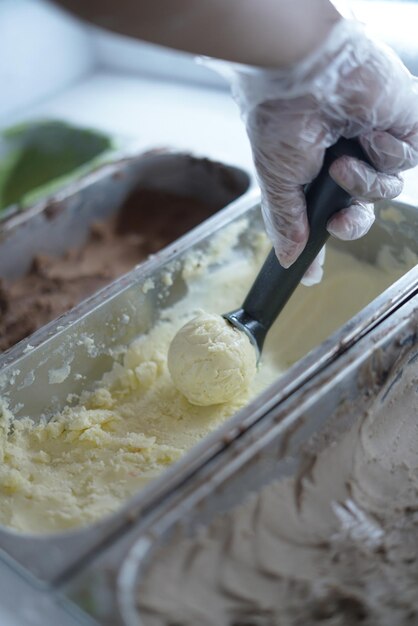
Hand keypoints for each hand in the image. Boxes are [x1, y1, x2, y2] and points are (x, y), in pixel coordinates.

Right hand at [223, 20, 417, 283]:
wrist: (302, 72)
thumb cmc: (280, 115)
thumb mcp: (276, 180)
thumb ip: (285, 221)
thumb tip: (288, 255)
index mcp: (313, 169)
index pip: (322, 214)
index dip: (321, 241)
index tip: (312, 272)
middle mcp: (343, 157)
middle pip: (360, 209)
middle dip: (351, 223)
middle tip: (339, 219)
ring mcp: (373, 142)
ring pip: (385, 189)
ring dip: (364, 183)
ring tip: (344, 162)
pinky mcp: (402, 125)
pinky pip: (407, 160)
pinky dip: (386, 153)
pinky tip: (369, 133)